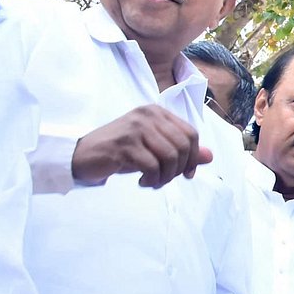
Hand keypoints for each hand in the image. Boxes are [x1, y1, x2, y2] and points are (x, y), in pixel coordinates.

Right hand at [72, 105, 212, 187]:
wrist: (84, 156)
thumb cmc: (122, 152)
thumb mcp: (155, 150)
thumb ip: (182, 151)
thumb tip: (210, 156)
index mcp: (157, 112)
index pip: (191, 134)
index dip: (193, 157)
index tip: (186, 174)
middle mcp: (148, 115)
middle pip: (183, 146)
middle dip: (179, 169)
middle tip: (165, 179)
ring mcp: (136, 128)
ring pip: (170, 156)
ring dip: (166, 176)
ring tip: (153, 182)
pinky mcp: (125, 144)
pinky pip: (153, 166)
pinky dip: (152, 179)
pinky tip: (142, 181)